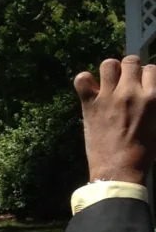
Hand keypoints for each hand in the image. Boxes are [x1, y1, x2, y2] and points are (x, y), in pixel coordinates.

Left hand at [74, 55, 155, 183]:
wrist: (119, 170)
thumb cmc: (144, 153)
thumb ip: (153, 105)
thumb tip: (149, 95)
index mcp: (153, 98)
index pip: (151, 69)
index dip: (146, 76)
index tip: (142, 84)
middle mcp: (131, 92)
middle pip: (130, 61)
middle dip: (130, 69)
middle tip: (127, 82)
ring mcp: (109, 96)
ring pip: (108, 64)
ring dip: (110, 71)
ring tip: (110, 83)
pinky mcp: (90, 104)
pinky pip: (82, 79)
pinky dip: (84, 81)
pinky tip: (90, 90)